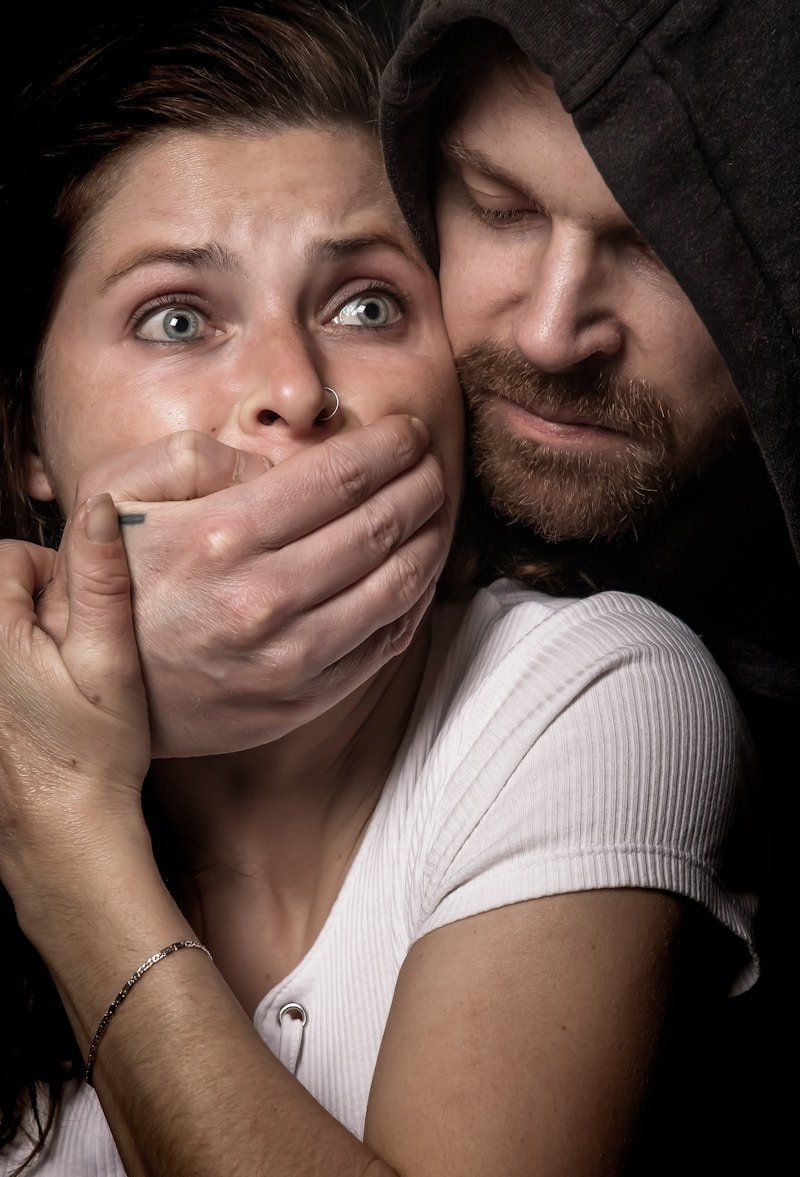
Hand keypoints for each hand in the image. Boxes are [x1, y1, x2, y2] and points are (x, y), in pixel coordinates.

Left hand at [0, 496, 149, 927]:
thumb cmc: (92, 756)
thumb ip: (102, 578)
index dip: (53, 581)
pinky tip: (32, 718)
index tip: (80, 623)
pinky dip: (11, 683)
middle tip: (70, 660)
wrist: (63, 842)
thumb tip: (100, 506)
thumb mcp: (110, 660)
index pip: (7, 558)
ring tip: (51, 691)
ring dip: (20, 647)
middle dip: (33, 613)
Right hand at [37, 418, 448, 756]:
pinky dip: (415, 600)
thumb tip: (280, 462)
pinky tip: (418, 571)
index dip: (390, 446)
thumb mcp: (118, 493)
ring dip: (432, 539)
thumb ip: (197, 457)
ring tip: (437, 511)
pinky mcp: (303, 700)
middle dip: (422, 484)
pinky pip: (385, 643)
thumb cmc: (111, 577)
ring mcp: (288, 659)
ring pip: (398, 587)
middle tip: (434, 465)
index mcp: (220, 537)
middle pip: (379, 527)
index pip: (339, 477)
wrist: (95, 688)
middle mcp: (262, 600)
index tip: (410, 431)